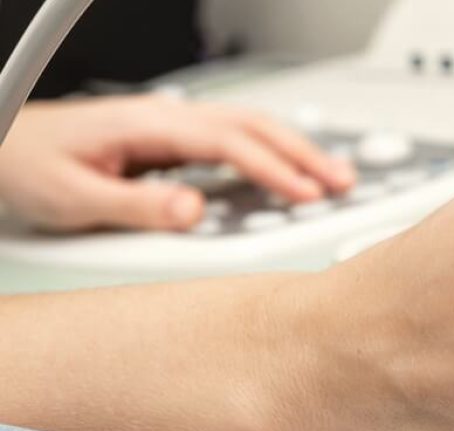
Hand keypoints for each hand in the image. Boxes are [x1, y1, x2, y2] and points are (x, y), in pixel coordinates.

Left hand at [0, 95, 354, 230]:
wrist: (4, 145)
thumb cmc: (30, 167)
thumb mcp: (72, 196)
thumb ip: (137, 205)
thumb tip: (195, 212)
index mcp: (148, 125)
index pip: (228, 143)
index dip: (273, 169)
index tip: (307, 195)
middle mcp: (166, 118)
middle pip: (253, 125)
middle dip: (304, 152)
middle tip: (343, 182)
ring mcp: (171, 125)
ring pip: (249, 128)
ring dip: (294, 150)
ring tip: (332, 178)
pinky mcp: (171, 140)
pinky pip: (234, 141)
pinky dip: (270, 155)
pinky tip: (288, 173)